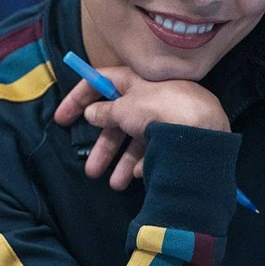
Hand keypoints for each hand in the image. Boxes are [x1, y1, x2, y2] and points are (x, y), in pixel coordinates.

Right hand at [54, 66, 229, 190]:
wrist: (203, 128)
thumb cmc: (158, 110)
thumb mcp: (124, 108)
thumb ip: (105, 111)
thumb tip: (92, 112)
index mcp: (136, 80)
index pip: (100, 83)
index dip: (78, 100)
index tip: (61, 120)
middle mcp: (151, 96)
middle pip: (119, 121)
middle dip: (105, 149)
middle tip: (91, 171)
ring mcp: (167, 116)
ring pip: (138, 140)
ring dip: (123, 163)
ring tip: (116, 185)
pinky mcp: (181, 136)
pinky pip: (158, 150)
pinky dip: (147, 162)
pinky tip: (143, 175)